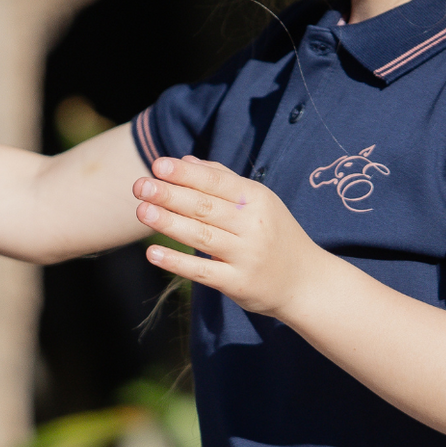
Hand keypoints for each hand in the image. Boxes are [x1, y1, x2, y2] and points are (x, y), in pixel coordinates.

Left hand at [134, 157, 329, 319]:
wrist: (306, 282)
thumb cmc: (276, 235)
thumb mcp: (259, 203)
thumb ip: (222, 180)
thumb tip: (184, 162)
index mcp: (258, 200)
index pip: (217, 183)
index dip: (186, 174)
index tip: (158, 165)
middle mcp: (253, 226)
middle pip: (205, 207)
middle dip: (170, 195)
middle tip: (139, 185)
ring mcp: (246, 256)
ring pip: (201, 236)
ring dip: (169, 223)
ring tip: (141, 210)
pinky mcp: (238, 284)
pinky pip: (203, 272)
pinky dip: (177, 262)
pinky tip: (153, 253)